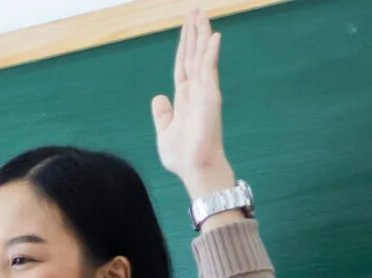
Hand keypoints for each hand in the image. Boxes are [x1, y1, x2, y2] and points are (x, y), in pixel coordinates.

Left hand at [151, 9, 234, 196]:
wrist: (195, 168)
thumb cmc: (183, 155)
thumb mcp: (164, 132)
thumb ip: (162, 114)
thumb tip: (158, 97)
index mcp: (184, 98)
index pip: (183, 66)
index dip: (184, 47)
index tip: (186, 28)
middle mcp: (196, 91)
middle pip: (193, 56)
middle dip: (193, 33)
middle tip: (195, 11)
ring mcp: (204, 92)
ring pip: (201, 57)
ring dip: (201, 36)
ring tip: (201, 14)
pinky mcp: (210, 96)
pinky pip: (209, 70)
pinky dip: (210, 53)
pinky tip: (213, 36)